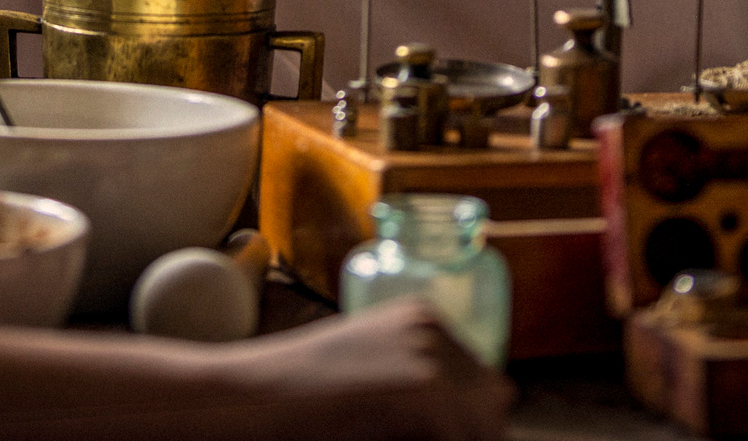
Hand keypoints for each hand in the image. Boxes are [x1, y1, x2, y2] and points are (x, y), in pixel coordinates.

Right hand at [224, 303, 510, 439]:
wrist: (253, 396)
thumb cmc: (300, 392)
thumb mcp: (371, 364)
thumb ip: (415, 374)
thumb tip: (478, 413)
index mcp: (425, 319)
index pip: (482, 382)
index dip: (465, 418)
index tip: (428, 431)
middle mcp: (436, 333)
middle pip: (494, 402)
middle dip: (470, 429)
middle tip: (418, 438)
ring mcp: (434, 363)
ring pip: (484, 426)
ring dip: (454, 439)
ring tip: (400, 438)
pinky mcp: (427, 399)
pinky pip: (460, 440)